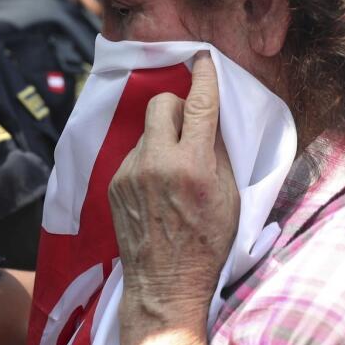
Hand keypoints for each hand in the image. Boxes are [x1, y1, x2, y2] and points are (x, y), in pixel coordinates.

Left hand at [107, 52, 238, 324]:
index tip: (204, 59)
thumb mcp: (231, 198)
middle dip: (178, 106)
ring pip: (148, 131)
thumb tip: (213, 119)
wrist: (165, 284)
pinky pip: (134, 155)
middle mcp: (158, 163)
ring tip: (175, 174)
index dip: (205, 76)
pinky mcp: (114, 184)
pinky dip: (148, 161)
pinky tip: (157, 190)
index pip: (200, 105)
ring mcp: (130, 173)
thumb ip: (220, 153)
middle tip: (191, 126)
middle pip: (162, 104)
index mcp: (194, 166)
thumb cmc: (207, 245)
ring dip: (163, 139)